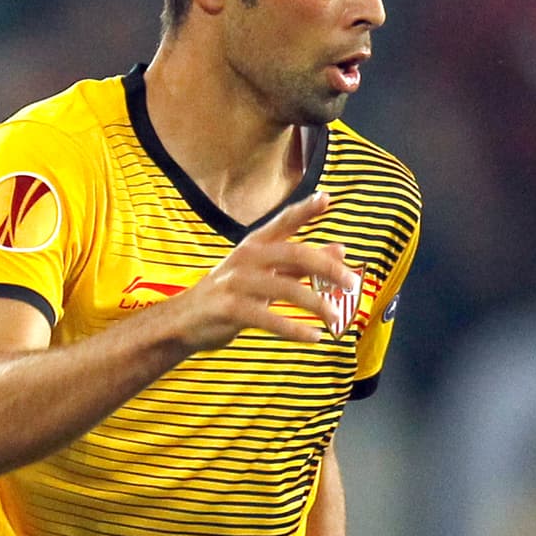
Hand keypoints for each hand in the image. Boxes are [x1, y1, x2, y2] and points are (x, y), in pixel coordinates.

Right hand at [172, 192, 357, 350]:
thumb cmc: (230, 295)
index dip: (304, 209)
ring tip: (335, 318)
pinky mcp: (230, 310)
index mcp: (254, 245)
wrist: (183, 321)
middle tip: (352, 283)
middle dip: (326, 268)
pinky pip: (269, 319)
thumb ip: (299, 264)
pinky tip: (313, 337)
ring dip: (316, 304)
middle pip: (293, 254)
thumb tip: (340, 250)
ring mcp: (237, 283)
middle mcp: (246, 258)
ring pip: (285, 289)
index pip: (283, 222)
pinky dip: (294, 329)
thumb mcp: (264, 274)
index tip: (327, 199)